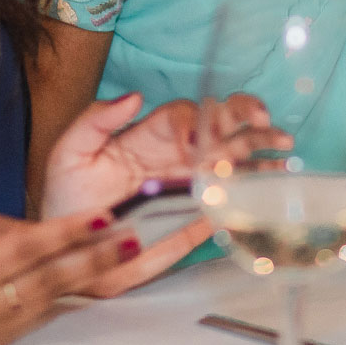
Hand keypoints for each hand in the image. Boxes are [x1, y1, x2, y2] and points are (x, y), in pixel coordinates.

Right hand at [0, 201, 136, 344]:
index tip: (103, 217)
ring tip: (124, 254)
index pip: (24, 249)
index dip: (67, 233)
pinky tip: (94, 279)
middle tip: (132, 238)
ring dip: (89, 278)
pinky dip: (67, 297)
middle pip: (45, 280)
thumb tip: (48, 228)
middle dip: (93, 258)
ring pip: (48, 302)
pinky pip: (37, 317)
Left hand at [41, 92, 288, 294]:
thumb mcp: (69, 151)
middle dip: (246, 123)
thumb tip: (136, 96)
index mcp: (149, 137)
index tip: (195, 136)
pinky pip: (225, 206)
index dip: (198, 117)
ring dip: (259, 156)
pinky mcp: (191, 222)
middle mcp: (174, 158)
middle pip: (219, 132)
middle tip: (266, 124)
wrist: (62, 248)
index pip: (185, 115)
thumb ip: (96, 120)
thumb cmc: (65, 195)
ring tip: (284, 154)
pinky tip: (272, 188)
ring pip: (231, 164)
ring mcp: (186, 189)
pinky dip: (249, 197)